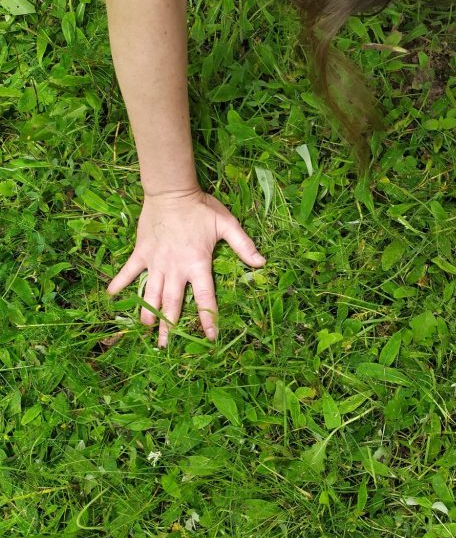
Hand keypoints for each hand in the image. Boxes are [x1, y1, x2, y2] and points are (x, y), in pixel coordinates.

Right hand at [106, 188, 264, 347]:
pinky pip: (129, 271)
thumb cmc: (201, 208)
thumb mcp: (227, 225)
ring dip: (148, 313)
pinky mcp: (141, 253)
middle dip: (170, 326)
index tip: (210, 338)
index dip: (208, 318)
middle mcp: (176, 268)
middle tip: (166, 347)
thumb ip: (244, 246)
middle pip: (172, 303)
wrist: (171, 191)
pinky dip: (120, 283)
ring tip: (146, 330)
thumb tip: (262, 263)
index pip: (205, 298)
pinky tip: (111, 297)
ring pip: (150, 293)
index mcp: (197, 264)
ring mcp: (156, 262)